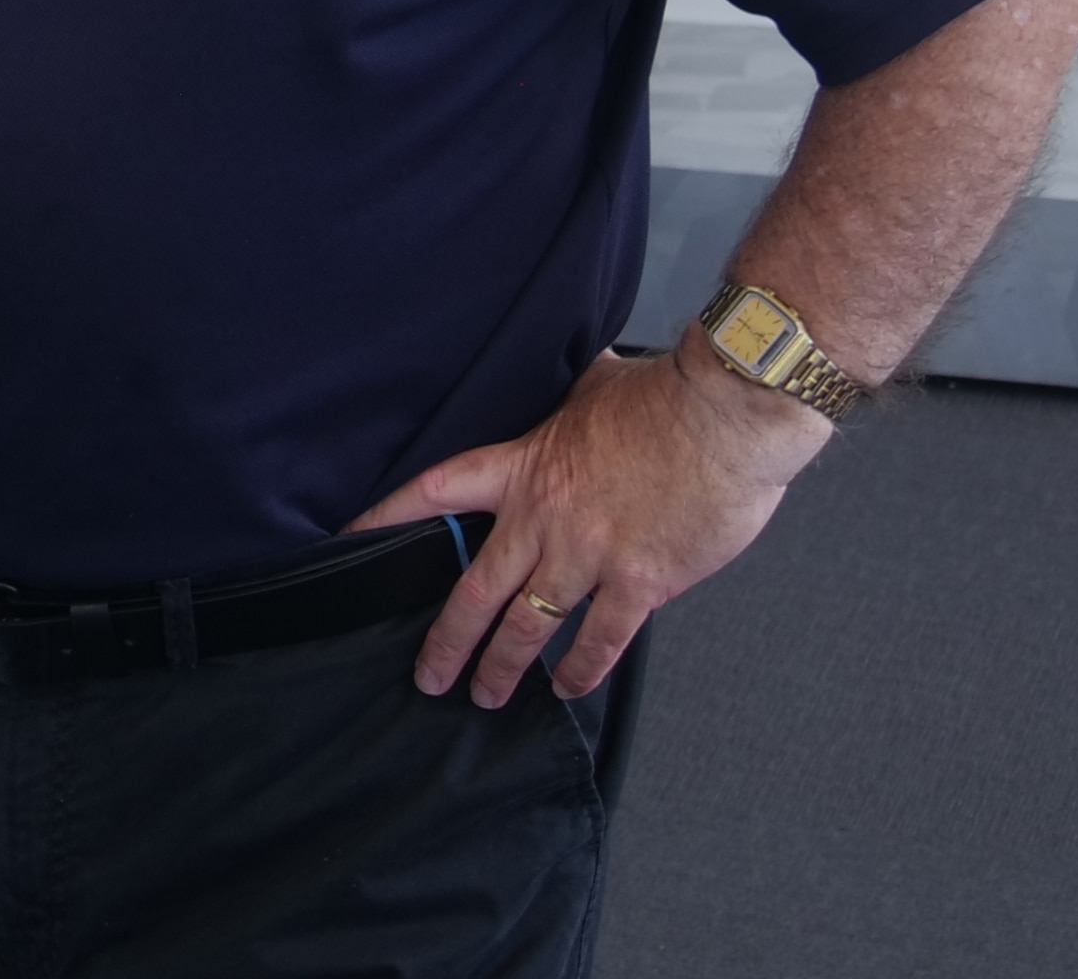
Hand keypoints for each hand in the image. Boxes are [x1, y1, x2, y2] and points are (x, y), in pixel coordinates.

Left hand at [351, 345, 831, 708]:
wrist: (727, 418)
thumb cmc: (668, 398)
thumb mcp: (595, 387)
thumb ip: (569, 402)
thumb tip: (573, 382)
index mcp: (525, 467)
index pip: (435, 492)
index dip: (387, 517)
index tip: (350, 540)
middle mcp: (545, 519)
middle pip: (475, 590)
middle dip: (447, 640)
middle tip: (428, 675)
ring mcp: (590, 556)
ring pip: (528, 626)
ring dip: (504, 667)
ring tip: (486, 694)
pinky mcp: (639, 582)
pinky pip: (600, 640)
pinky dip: (581, 670)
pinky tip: (567, 689)